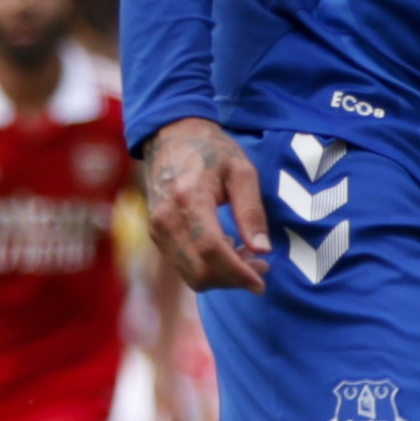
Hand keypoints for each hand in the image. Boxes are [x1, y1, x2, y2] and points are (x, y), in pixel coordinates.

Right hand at [142, 117, 270, 294]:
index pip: (211, 250)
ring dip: (223, 277)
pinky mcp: (157, 235)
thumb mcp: (242, 171)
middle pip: (200, 271)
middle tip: (262, 267)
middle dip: (234, 279)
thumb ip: (252, 211)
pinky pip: (184, 266)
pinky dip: (209, 268)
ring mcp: (158, 230)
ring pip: (192, 275)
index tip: (261, 282)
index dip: (237, 273)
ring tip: (248, 257)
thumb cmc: (212, 151)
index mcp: (188, 199)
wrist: (171, 138)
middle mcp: (166, 219)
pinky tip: (229, 249)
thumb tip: (262, 249)